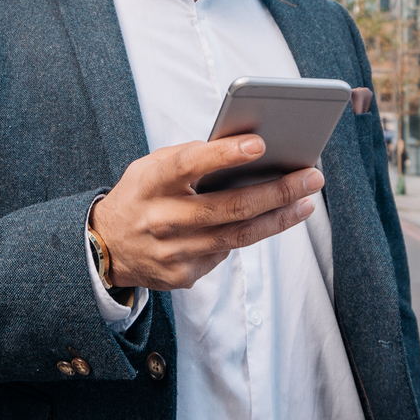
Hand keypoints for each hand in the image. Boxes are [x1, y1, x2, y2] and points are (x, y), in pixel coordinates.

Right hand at [88, 136, 322, 291]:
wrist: (106, 247)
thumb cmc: (142, 194)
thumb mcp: (151, 167)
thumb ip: (190, 157)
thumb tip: (247, 151)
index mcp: (150, 182)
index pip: (189, 164)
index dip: (224, 155)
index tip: (260, 143)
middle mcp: (161, 219)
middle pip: (229, 207)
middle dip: (276, 191)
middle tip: (312, 176)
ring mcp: (173, 252)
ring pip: (238, 236)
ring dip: (279, 217)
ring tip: (306, 200)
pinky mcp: (183, 276)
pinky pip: (226, 251)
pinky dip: (250, 233)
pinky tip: (272, 220)